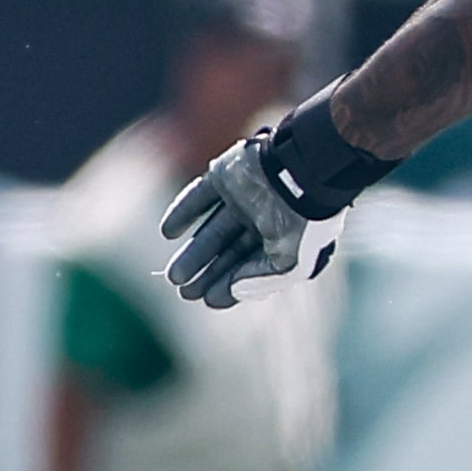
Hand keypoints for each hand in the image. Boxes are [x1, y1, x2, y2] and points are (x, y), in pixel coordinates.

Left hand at [160, 137, 347, 309]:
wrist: (302, 170)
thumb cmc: (303, 221)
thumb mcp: (289, 262)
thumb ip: (260, 279)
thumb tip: (232, 292)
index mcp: (280, 238)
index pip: (248, 266)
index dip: (228, 285)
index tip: (208, 299)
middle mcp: (260, 219)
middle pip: (226, 250)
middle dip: (206, 272)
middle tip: (183, 291)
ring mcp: (242, 198)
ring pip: (211, 229)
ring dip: (193, 252)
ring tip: (174, 276)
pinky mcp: (225, 176)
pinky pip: (199, 196)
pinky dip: (182, 213)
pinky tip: (167, 232)